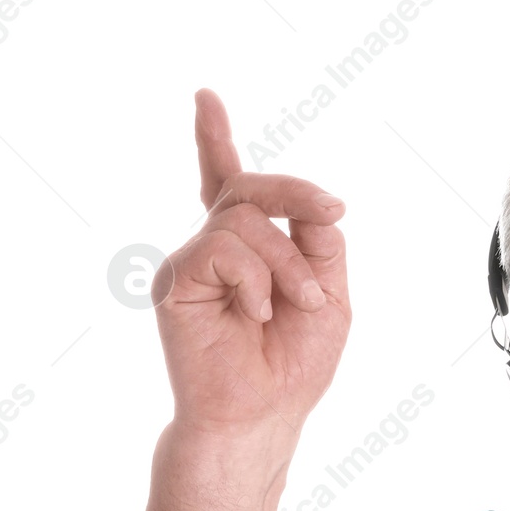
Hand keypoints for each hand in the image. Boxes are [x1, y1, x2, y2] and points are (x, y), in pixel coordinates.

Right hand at [153, 89, 351, 437]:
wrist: (263, 413)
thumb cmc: (294, 365)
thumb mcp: (331, 295)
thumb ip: (319, 244)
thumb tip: (313, 205)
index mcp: (249, 249)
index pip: (229, 184)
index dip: (214, 140)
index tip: (205, 97)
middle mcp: (215, 249)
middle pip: (249, 187)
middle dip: (297, 193)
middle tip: (334, 213)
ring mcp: (193, 262)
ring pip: (245, 220)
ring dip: (289, 262)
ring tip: (300, 305)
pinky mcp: (175, 280)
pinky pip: (224, 248)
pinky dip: (257, 278)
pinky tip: (259, 312)